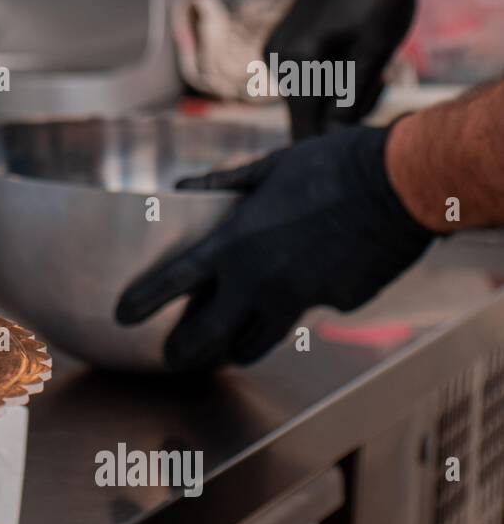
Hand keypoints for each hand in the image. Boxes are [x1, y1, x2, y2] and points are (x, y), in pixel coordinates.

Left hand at [115, 125, 433, 370]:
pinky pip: (311, 310)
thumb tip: (185, 187)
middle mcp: (261, 281)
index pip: (174, 283)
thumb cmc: (332, 166)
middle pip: (210, 335)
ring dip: (238, 347)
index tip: (124, 317)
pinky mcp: (338, 304)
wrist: (400, 184)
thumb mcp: (268, 167)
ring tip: (227, 350)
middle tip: (172, 357)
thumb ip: (222, 185)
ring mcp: (300, 299)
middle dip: (186, 351)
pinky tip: (314, 281)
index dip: (144, 303)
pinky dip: (303, 303)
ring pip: (259, 340)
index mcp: (235, 245)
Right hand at [267, 0, 432, 141]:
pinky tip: (348, 53)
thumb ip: (349, 98)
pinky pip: (301, 79)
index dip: (335, 141)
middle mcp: (276, 61)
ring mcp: (273, 51)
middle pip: (307, 116)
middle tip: (376, 80)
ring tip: (366, 63)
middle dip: (340, 112)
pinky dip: (325, 77)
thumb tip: (329, 140)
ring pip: (305, 97)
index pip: (305, 132)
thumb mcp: (376, 49)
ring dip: (335, 93)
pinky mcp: (278, 43)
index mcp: (297, 63)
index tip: (360, 129)